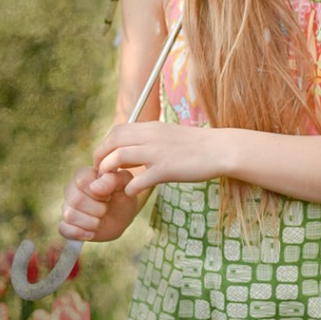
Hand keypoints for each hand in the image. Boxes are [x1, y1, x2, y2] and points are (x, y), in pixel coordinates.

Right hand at [58, 165, 137, 242]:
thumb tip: (95, 188)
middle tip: (107, 208)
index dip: (99, 192)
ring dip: (92, 222)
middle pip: (76, 200)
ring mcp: (67, 206)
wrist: (123, 214)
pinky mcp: (67, 224)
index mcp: (83, 174)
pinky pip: (64, 229)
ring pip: (70, 215)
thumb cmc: (123, 194)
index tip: (110, 195)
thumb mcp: (125, 183)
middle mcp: (71, 189)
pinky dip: (80, 233)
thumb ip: (113, 179)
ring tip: (101, 220)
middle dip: (98, 209)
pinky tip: (92, 233)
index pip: (81, 181)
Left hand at [93, 122, 221, 194]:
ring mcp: (157, 152)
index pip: (117, 130)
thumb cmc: (196, 145)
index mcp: (151, 127)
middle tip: (101, 172)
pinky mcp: (166, 169)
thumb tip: (134, 145)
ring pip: (119, 157)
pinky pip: (138, 180)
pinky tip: (132, 192)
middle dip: (101, 157)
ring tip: (111, 182)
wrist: (219, 149)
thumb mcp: (169, 134)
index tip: (105, 158)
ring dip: (109, 170)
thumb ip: (150, 138)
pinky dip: (130, 188)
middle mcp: (151, 135)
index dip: (105, 145)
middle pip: (113, 141)